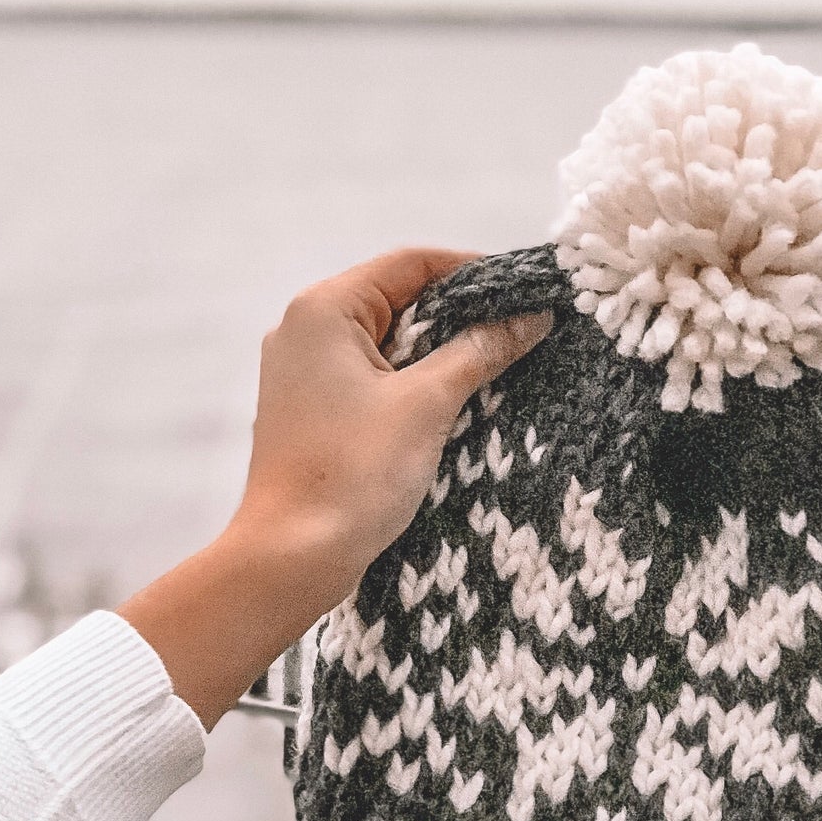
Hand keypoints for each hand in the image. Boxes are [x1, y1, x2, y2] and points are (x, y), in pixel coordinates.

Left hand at [119, 249, 551, 728]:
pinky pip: (374, 377)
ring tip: (499, 368)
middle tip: (523, 331)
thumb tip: (530, 316)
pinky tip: (455, 405)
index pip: (412, 264)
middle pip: (401, 298)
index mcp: (324, 310)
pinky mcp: (312, 410)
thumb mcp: (429, 404)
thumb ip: (480, 351)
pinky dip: (415, 383)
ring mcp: (304, 372)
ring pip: (390, 341)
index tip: (527, 292)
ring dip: (442, 353)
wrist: (291, 556)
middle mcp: (305, 330)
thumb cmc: (351, 475)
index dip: (475, 273)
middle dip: (463, 316)